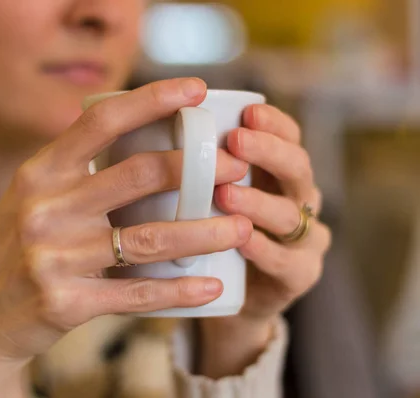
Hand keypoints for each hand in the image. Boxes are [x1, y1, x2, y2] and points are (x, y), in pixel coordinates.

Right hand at [0, 78, 253, 397]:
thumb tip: (140, 143)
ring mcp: (54, 257)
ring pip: (148, 239)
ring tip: (243, 229)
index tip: (194, 91)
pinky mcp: (66, 302)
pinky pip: (137, 294)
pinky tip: (212, 286)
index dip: (151, 100)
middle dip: (198, 169)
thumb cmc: (14, 247)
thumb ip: (75, 171)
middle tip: (237, 170)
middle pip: (138, 175)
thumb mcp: (31, 197)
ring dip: (205, 233)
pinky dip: (180, 290)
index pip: (101, 121)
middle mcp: (44, 208)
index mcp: (39, 173)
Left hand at [199, 104, 331, 377]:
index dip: (273, 123)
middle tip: (236, 141)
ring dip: (258, 202)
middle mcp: (299, 200)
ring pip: (290, 215)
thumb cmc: (212, 233)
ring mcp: (305, 239)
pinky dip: (263, 249)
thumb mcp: (206, 194)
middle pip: (298, 168)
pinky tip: (242, 239)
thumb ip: (195, 166)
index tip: (247, 111)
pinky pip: (286, 262)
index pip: (288, 138)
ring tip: (225, 194)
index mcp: (278, 174)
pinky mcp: (299, 275)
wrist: (227, 296)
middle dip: (268, 152)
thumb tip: (149, 123)